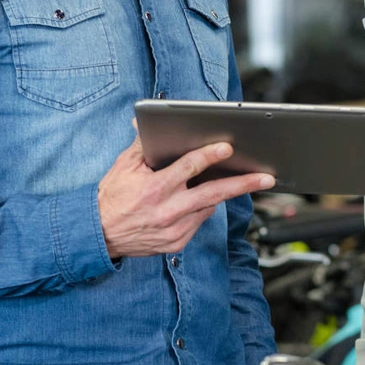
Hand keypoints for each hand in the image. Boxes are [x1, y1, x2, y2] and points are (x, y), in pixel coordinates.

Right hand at [98, 135, 273, 258]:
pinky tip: (205, 198)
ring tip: (244, 181)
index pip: (188, 168)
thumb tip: (146, 121)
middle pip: (213, 194)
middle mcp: (168, 211)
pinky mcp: (177, 243)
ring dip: (224, 193)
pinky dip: (204, 207)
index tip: (227, 147)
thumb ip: (142, 144)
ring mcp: (175, 230)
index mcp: (155, 189)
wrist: (98, 235)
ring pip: (209, 207)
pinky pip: (200, 221)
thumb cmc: (112, 196)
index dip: (210, 156)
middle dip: (243, 184)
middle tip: (266, 177)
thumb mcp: (124, 166)